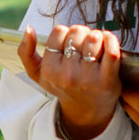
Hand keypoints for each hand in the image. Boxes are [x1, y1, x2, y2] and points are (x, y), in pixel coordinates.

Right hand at [19, 24, 121, 139]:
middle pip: (77, 33)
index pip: (59, 32)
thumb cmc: (63, 86)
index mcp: (49, 70)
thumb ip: (26, 52)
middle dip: (84, 32)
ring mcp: (88, 78)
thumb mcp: (38, 74)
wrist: (86, 110)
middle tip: (86, 42)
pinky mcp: (107, 80)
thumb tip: (28, 29)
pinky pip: (111, 52)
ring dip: (98, 36)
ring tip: (97, 43)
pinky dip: (112, 41)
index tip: (71, 40)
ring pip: (94, 39)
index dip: (67, 31)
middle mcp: (67, 75)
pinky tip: (108, 41)